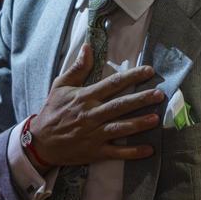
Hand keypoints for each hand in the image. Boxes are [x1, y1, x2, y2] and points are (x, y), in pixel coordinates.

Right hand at [29, 44, 163, 165]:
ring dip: (138, 124)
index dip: (131, 76)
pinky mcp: (95, 151)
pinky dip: (133, 152)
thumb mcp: (60, 86)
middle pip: (119, 105)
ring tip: (156, 119)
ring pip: (120, 128)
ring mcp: (94, 134)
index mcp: (84, 97)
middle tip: (159, 94)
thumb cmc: (53, 111)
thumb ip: (77, 68)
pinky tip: (149, 150)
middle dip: (141, 99)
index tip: (149, 71)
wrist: (40, 142)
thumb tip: (88, 47)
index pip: (112, 84)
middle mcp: (91, 115)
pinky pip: (117, 152)